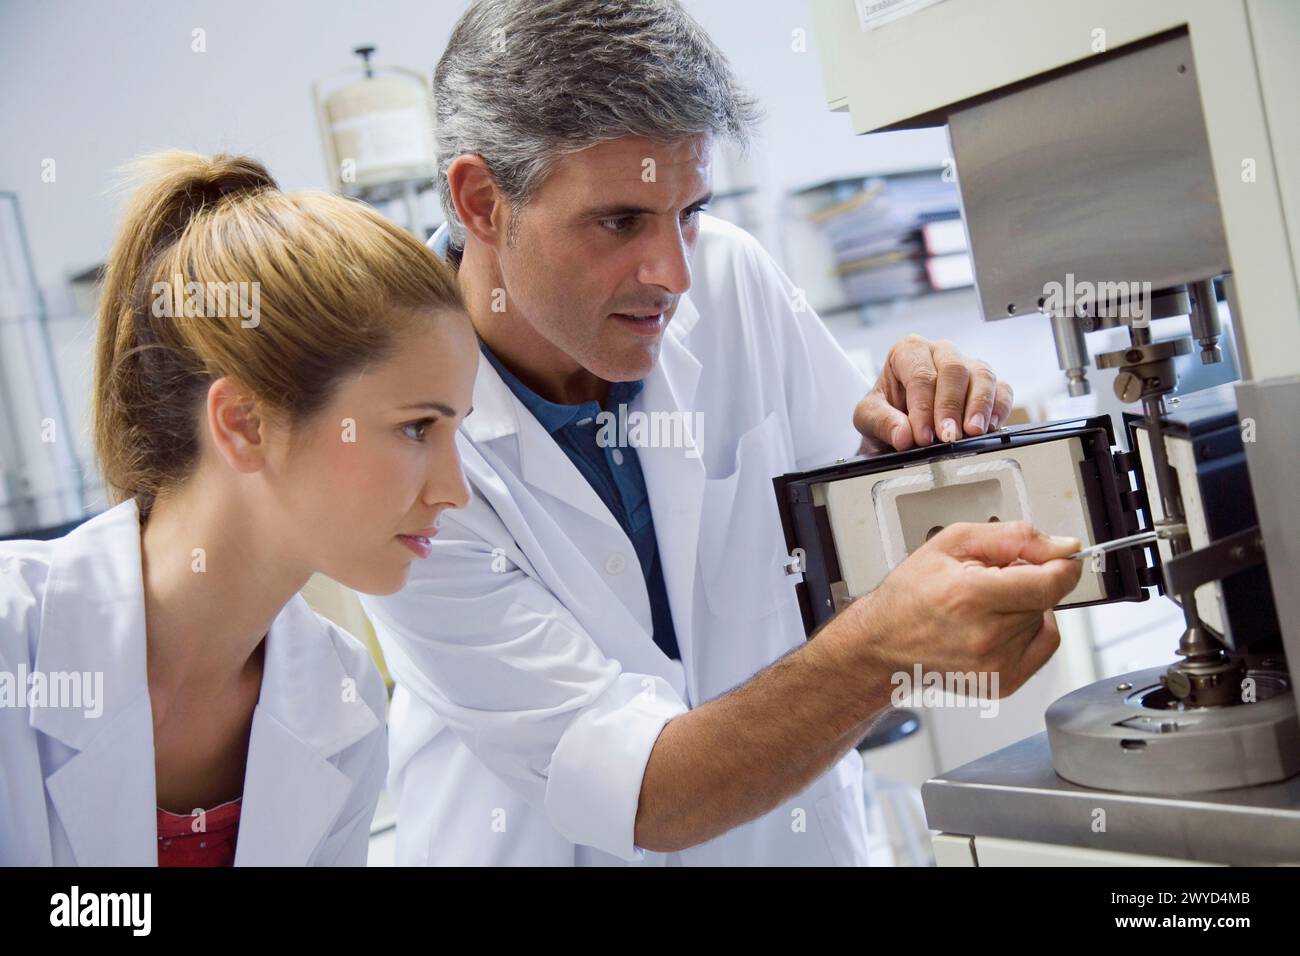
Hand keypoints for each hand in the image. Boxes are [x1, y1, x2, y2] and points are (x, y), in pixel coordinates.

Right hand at [845, 522, 1082, 697]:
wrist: (886, 642)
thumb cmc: (912, 593)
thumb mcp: (954, 542)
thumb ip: (1014, 538)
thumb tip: (1062, 547)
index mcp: (970, 596)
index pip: (1049, 583)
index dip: (1062, 565)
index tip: (1060, 557)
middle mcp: (985, 636)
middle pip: (1045, 598)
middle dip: (1029, 581)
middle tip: (993, 580)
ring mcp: (996, 665)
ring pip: (1044, 620)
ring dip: (1026, 607)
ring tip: (987, 606)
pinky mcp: (1004, 682)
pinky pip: (1044, 645)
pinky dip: (1030, 629)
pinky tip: (999, 624)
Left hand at [853, 335, 1013, 452]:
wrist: (900, 426)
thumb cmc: (886, 414)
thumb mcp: (868, 418)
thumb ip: (882, 423)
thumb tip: (904, 435)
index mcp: (908, 351)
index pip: (920, 374)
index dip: (922, 407)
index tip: (922, 436)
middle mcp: (940, 352)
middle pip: (954, 369)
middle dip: (951, 406)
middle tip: (947, 436)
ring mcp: (967, 366)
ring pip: (982, 375)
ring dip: (979, 405)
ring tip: (972, 432)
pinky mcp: (988, 385)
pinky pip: (1002, 389)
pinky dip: (1000, 408)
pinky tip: (989, 427)